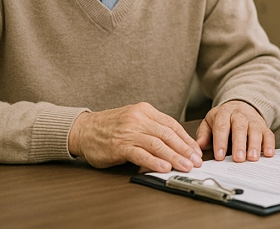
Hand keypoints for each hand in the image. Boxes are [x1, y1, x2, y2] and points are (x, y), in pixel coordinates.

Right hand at [68, 102, 202, 172]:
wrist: (83, 129)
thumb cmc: (109, 127)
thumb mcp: (134, 119)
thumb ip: (152, 128)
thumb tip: (175, 144)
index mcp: (145, 110)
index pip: (172, 125)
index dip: (186, 139)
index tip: (196, 150)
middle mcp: (139, 119)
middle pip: (168, 135)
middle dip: (185, 149)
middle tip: (196, 161)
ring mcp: (129, 132)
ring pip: (158, 144)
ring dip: (175, 157)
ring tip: (185, 166)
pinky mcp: (120, 146)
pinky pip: (142, 154)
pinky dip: (155, 162)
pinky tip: (164, 168)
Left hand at [195, 100, 274, 162]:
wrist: (240, 105)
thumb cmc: (223, 118)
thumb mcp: (210, 122)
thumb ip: (204, 134)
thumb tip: (199, 146)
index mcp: (224, 114)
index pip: (221, 127)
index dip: (221, 142)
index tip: (219, 156)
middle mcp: (240, 115)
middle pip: (240, 128)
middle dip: (239, 144)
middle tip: (238, 158)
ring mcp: (253, 120)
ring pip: (255, 131)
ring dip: (255, 145)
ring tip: (252, 157)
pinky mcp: (264, 127)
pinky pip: (268, 134)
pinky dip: (269, 144)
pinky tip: (268, 153)